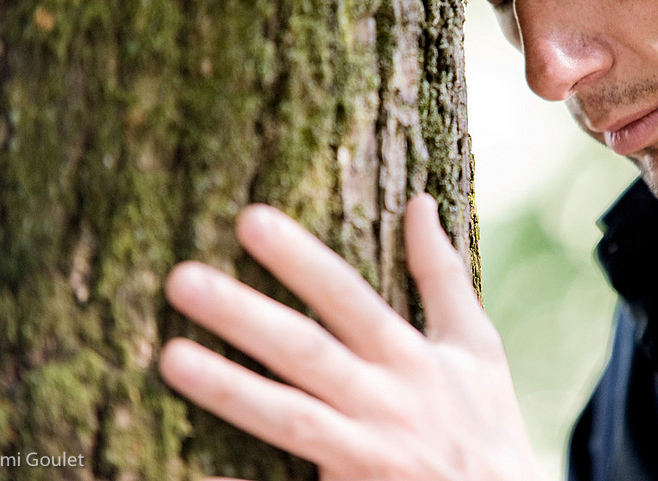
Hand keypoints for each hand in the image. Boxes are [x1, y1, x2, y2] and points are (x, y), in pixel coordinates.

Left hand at [158, 194, 541, 480]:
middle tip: (182, 280)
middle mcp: (385, 403)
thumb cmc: (487, 421)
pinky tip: (190, 469)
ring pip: (289, 420)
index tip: (249, 219)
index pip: (349, 298)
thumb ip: (443, 275)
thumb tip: (420, 203)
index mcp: (413, 358)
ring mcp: (363, 454)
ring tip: (169, 358)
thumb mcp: (479, 344)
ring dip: (230, 390)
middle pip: (307, 353)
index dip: (301, 260)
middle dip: (246, 316)